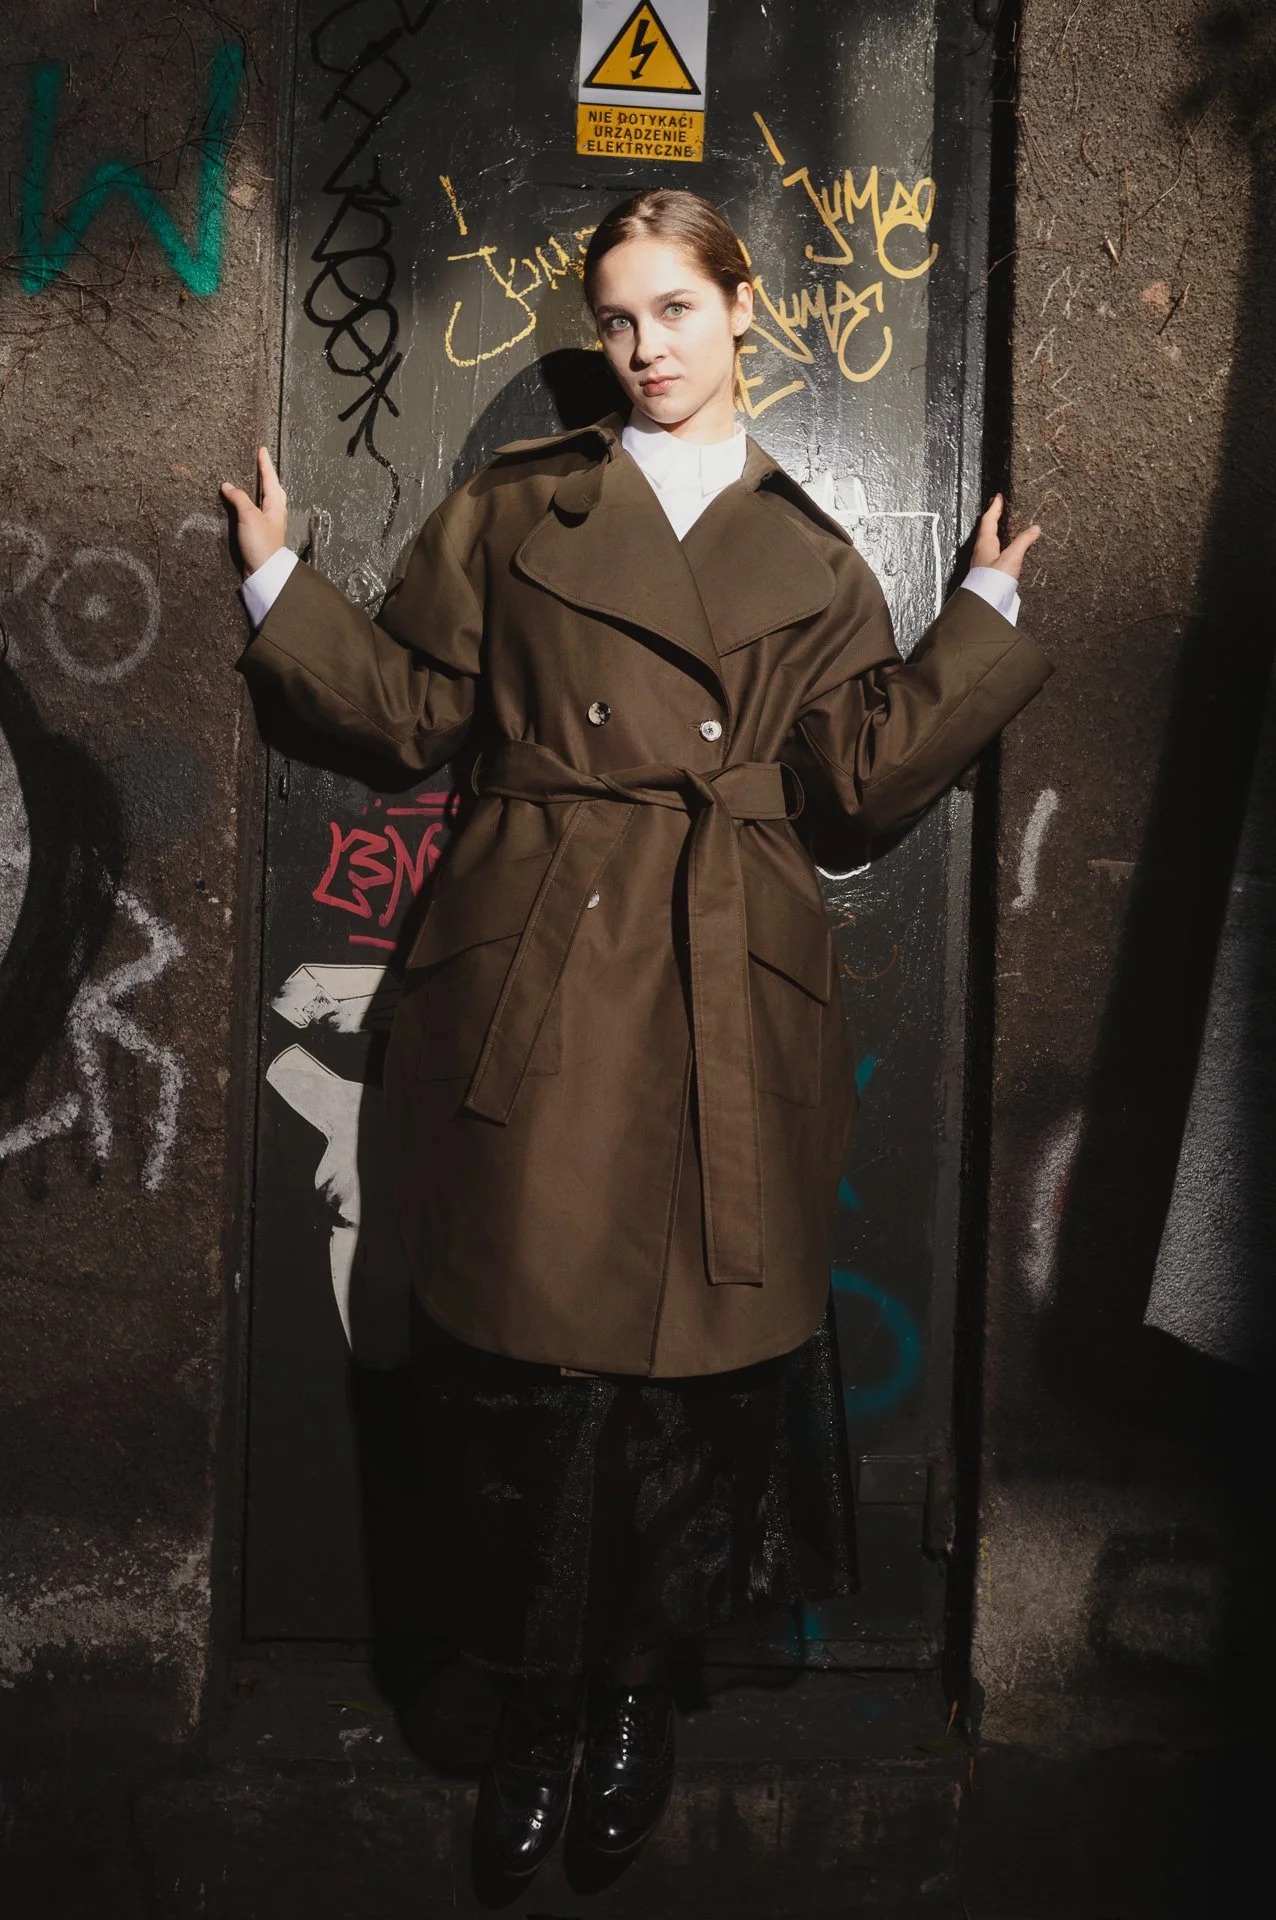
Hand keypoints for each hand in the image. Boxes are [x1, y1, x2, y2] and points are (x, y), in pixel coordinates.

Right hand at [220, 445, 288, 577]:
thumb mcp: (249, 516)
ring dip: (261, 490)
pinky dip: (252, 503)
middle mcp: (275, 512)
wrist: (263, 571)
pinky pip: (257, 512)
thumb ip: (239, 498)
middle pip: (274, 489)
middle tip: (261, 464)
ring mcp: (269, 523)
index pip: (270, 479)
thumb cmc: (261, 543)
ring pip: (267, 501)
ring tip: (253, 481)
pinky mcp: (261, 533)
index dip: (265, 464)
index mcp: (276, 505)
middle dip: (268, 476)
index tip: (262, 450)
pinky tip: (245, 505)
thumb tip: (228, 485)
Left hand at [971, 492, 1041, 579]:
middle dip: (993, 518)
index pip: (988, 520)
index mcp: (984, 544)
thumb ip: (1023, 541)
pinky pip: (992, 553)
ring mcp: (982, 563)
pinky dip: (998, 546)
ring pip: (988, 542)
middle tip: (999, 508)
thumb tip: (1035, 528)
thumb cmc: (994, 580)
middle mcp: (981, 552)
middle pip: (986, 530)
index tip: (998, 497)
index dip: (994, 507)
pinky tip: (1004, 551)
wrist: (984, 604)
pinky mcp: (987, 574)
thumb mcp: (1012, 557)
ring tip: (1002, 526)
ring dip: (994, 532)